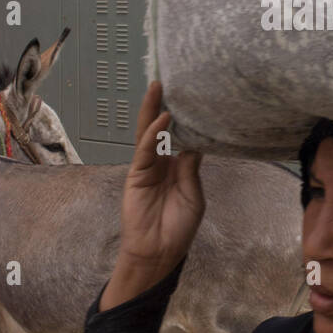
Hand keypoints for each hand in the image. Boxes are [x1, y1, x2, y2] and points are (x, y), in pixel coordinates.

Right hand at [101, 81, 204, 309]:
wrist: (159, 252)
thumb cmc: (178, 227)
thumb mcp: (193, 194)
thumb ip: (191, 167)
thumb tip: (196, 139)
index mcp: (179, 166)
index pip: (183, 135)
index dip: (187, 118)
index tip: (193, 95)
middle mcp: (163, 162)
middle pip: (162, 128)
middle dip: (163, 104)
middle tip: (167, 79)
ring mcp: (148, 167)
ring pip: (149, 133)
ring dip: (153, 110)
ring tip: (158, 87)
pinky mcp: (136, 174)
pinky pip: (145, 150)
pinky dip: (153, 134)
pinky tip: (162, 119)